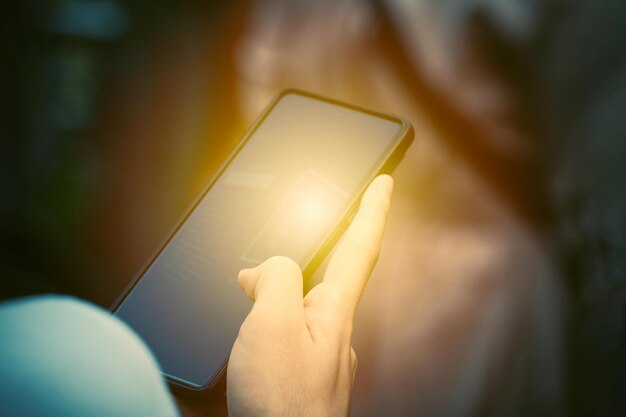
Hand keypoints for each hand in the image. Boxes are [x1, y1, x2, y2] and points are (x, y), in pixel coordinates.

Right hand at [227, 175, 393, 416]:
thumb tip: (266, 271)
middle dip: (312, 250)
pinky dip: (273, 318)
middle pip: (329, 273)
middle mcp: (334, 331)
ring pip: (303, 304)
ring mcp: (320, 355)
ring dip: (281, 289)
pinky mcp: (303, 374)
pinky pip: (290, 329)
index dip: (373, 211)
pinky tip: (256, 330)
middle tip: (295, 234)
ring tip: (253, 287)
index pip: (361, 248)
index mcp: (333, 312)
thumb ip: (276, 281)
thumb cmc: (282, 404)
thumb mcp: (272, 325)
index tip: (385, 183)